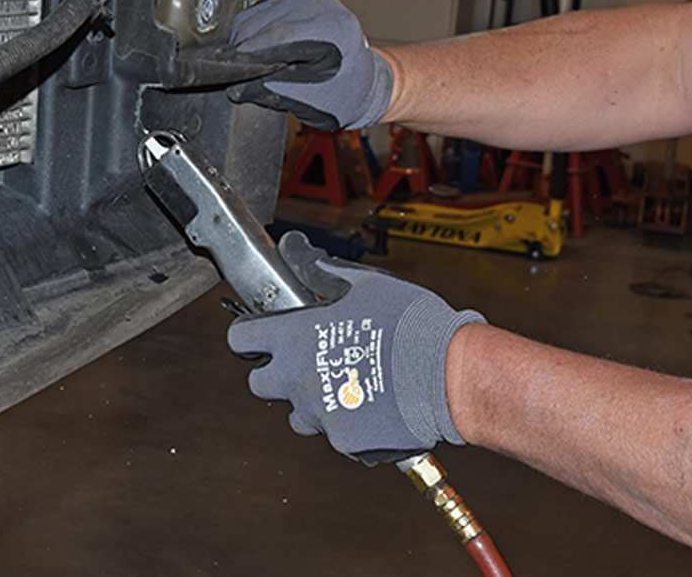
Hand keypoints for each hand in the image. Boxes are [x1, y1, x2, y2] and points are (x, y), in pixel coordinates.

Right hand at [225, 0, 393, 131]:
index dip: (251, 52)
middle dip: (246, 45)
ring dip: (246, 36)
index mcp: (335, 28)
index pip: (281, 34)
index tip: (232, 67)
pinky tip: (253, 45)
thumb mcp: (310, 99)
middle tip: (233, 68)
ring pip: (262, 12)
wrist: (362, 83)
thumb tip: (238, 86)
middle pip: (268, 20)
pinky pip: (266, 8)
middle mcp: (325, 6)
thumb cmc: (343, 94)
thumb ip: (273, 89)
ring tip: (244, 60)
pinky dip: (254, 26)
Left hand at [227, 232, 484, 463]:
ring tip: (346, 386)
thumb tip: (296, 250)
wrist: (449, 374)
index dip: (249, 336)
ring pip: (297, 416)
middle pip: (259, 384)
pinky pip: (335, 435)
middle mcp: (298, 378)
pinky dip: (348, 424)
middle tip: (304, 364)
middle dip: (274, 375)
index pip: (241, 339)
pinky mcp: (344, 441)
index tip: (259, 336)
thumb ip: (322, 272)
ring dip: (311, 404)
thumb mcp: (364, 285)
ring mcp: (319, 414)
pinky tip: (372, 407)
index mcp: (295, 338)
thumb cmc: (409, 324)